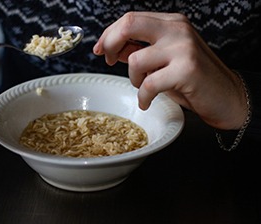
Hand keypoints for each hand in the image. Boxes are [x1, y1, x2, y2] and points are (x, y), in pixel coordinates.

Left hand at [93, 12, 247, 129]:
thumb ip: (139, 50)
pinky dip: (142, 97)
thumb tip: (112, 48)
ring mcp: (183, 48)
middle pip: (129, 24)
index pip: (131, 19)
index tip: (100, 49)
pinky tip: (146, 101)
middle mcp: (177, 29)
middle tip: (108, 60)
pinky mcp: (186, 69)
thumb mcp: (163, 60)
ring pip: (135, 60)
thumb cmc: (192, 79)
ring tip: (144, 87)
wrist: (226, 96)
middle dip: (110, 43)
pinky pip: (148, 84)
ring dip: (133, 79)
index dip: (109, 34)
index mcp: (171, 23)